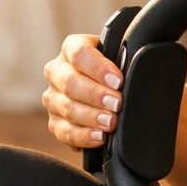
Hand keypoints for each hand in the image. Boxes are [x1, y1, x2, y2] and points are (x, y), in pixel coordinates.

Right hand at [41, 34, 123, 149]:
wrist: (110, 90)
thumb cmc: (117, 72)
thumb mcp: (121, 59)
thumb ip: (125, 62)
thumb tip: (133, 72)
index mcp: (72, 48)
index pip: (79, 53)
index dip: (98, 68)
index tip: (118, 81)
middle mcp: (57, 71)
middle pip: (70, 83)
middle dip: (96, 95)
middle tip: (117, 104)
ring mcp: (53, 98)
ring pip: (67, 108)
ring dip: (91, 117)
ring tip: (110, 123)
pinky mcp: (55, 122)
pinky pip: (65, 132)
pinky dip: (83, 136)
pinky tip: (100, 137)